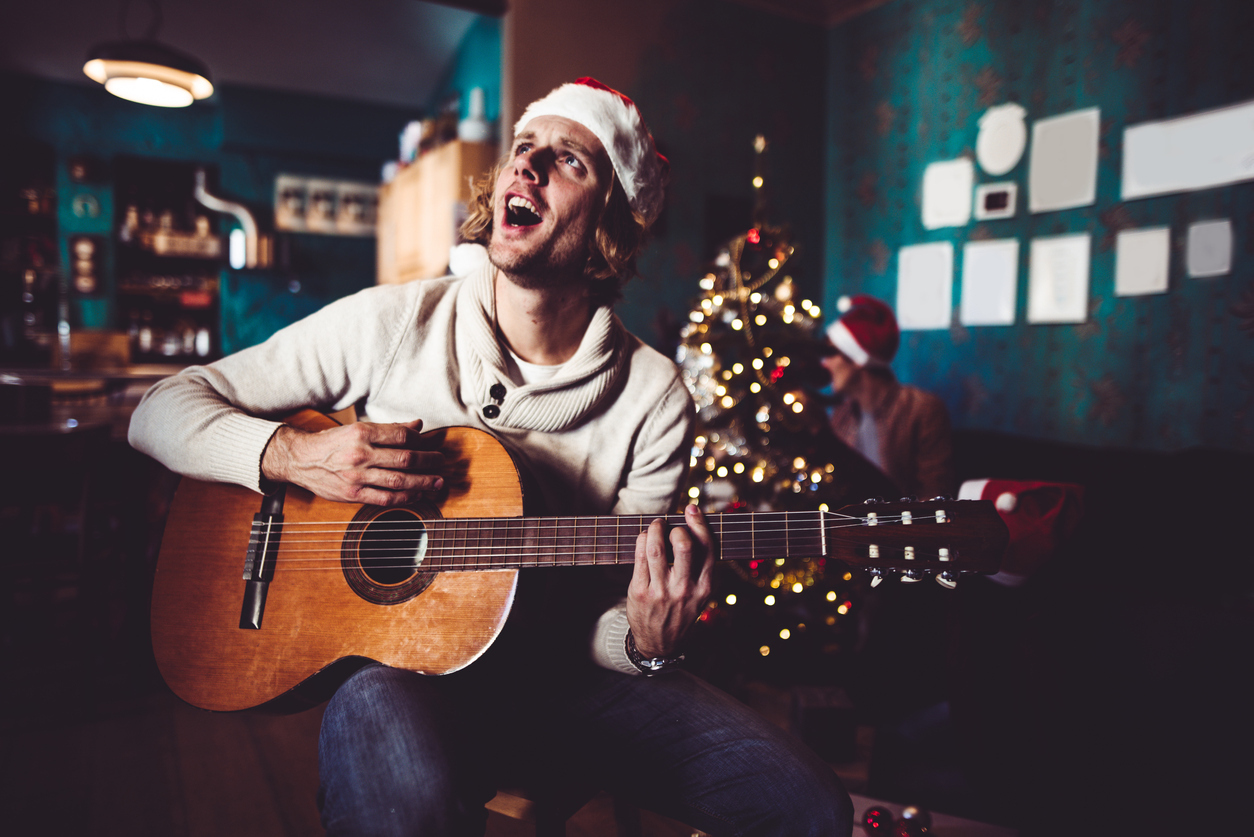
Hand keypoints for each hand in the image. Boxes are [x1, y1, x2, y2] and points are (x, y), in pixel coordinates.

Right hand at [261, 419, 443, 505]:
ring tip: (437, 482)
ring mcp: (356, 476)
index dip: (419, 440)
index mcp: (362, 433)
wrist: (301, 460)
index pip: (401, 436)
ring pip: (398, 481)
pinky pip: (385, 499)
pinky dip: (404, 498)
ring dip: (423, 482)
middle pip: (405, 459)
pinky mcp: (352, 494)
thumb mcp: (357, 429)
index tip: (428, 443)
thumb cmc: (332, 443)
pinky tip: (417, 495)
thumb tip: (417, 424)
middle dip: (428, 461)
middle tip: (441, 461)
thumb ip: (388, 429)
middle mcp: (360, 454)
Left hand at [626, 505, 714, 658]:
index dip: (699, 523)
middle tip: (670, 525)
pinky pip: (640, 557)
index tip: (691, 509)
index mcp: (704, 587)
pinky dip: (642, 540)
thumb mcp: (699, 594)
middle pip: (684, 545)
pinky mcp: (641, 592)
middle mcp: (685, 589)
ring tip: (655, 525)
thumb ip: (699, 566)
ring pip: (657, 549)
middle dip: (676, 527)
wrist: (660, 643)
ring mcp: (661, 592)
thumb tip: (692, 525)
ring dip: (654, 529)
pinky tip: (644, 537)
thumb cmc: (680, 610)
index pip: (707, 548)